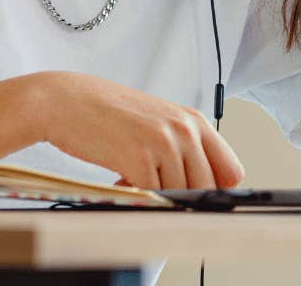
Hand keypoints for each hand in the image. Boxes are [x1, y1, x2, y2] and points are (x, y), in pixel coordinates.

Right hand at [39, 72, 244, 189]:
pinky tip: (121, 181)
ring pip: (181, 196)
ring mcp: (164, 143)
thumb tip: (202, 186)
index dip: (217, 190)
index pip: (232, 171)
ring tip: (134, 179)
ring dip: (157, 197)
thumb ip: (184, 147)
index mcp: (194, 120)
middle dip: (184, 198)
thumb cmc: (109, 112)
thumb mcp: (158, 121)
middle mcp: (185, 130)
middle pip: (208, 189)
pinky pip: (153, 196)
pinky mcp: (139, 158)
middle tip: (157, 189)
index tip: (200, 199)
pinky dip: (138, 198)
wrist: (68, 101)